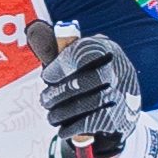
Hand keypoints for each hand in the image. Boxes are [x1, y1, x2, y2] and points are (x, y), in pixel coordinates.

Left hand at [40, 32, 139, 156]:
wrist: (122, 108)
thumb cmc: (91, 77)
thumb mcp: (80, 59)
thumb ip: (58, 47)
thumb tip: (34, 29)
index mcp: (107, 49)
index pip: (85, 52)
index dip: (62, 64)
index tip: (47, 76)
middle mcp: (120, 69)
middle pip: (88, 80)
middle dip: (60, 93)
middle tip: (44, 100)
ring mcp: (123, 94)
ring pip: (89, 104)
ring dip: (63, 112)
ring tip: (51, 116)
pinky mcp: (121, 117)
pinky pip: (92, 123)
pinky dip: (72, 127)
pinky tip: (62, 128)